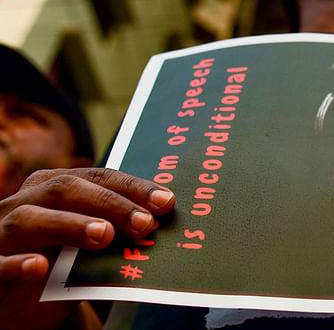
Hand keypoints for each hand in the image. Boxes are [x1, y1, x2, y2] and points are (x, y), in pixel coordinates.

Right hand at [0, 168, 174, 328]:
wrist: (14, 305)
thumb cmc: (57, 267)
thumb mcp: (88, 248)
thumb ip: (114, 235)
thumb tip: (161, 229)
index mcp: (53, 189)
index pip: (96, 178)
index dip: (131, 187)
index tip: (166, 202)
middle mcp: (24, 203)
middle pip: (65, 190)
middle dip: (109, 204)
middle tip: (144, 224)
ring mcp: (0, 234)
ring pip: (29, 219)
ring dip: (69, 224)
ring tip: (103, 235)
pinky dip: (17, 264)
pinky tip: (39, 267)